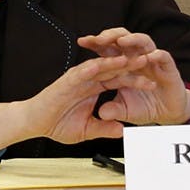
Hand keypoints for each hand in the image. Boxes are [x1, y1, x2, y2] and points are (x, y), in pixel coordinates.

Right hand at [25, 52, 157, 143]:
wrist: (35, 123)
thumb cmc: (57, 124)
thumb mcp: (88, 130)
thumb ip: (105, 128)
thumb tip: (123, 131)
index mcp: (94, 87)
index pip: (119, 81)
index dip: (136, 81)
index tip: (153, 83)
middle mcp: (88, 79)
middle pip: (115, 69)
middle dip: (133, 66)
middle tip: (151, 61)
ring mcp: (78, 77)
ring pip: (102, 66)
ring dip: (119, 61)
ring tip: (136, 58)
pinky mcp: (68, 79)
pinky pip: (84, 70)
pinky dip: (96, 66)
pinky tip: (109, 63)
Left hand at [77, 28, 189, 124]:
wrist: (168, 113)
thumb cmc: (144, 107)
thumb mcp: (126, 110)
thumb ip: (114, 110)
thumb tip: (102, 114)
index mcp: (123, 63)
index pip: (107, 49)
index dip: (95, 44)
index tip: (81, 41)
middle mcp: (137, 57)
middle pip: (122, 38)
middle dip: (111, 35)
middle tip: (99, 38)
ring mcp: (153, 61)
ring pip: (143, 41)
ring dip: (132, 40)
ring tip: (121, 42)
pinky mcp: (168, 67)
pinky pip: (163, 57)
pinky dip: (156, 55)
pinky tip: (149, 57)